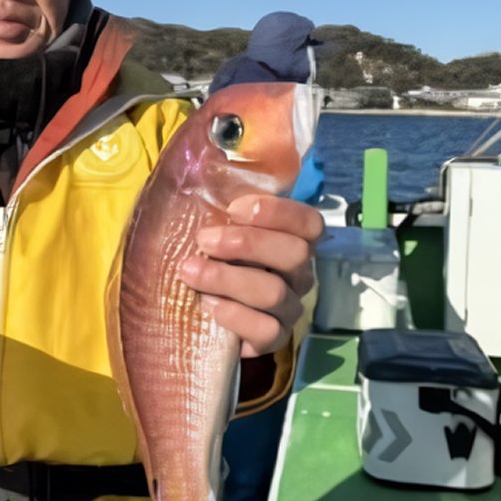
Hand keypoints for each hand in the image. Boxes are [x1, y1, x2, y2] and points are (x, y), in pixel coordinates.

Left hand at [178, 195, 322, 357]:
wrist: (197, 315)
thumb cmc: (208, 259)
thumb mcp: (214, 226)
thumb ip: (218, 201)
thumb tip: (207, 161)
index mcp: (292, 241)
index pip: (309, 222)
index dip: (276, 212)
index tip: (233, 209)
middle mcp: (299, 274)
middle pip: (296, 254)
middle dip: (246, 243)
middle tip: (204, 240)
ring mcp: (289, 309)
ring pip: (274, 293)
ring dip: (227, 279)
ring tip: (190, 271)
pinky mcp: (274, 339)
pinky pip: (266, 330)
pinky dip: (234, 316)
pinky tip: (207, 306)